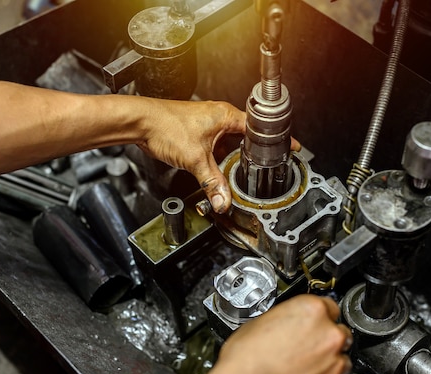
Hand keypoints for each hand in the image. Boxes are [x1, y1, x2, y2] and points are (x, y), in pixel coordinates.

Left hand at [136, 99, 300, 213]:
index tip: (291, 148)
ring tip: (240, 170)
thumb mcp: (196, 160)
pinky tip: (218, 169)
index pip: (261, 128)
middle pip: (247, 138)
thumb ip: (213, 183)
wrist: (140, 123)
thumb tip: (225, 200)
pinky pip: (218, 146)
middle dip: (254, 154)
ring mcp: (209, 125)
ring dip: (234, 157)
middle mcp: (220, 117)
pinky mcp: (198, 133)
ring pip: (231, 143)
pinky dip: (220, 158)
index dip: (277, 140)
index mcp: (227, 116)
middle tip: (264, 167)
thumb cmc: (165, 126)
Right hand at [176, 295, 352, 373]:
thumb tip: (282, 325)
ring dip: (327, 364)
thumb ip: (283, 320)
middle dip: (324, 341)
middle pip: (339, 333)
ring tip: (303, 370)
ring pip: (342, 361)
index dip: (319, 316)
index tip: (312, 323)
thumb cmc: (247, 360)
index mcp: (312, 310)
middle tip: (304, 348)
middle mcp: (329, 335)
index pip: (329, 307)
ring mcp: (334, 364)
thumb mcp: (259, 323)